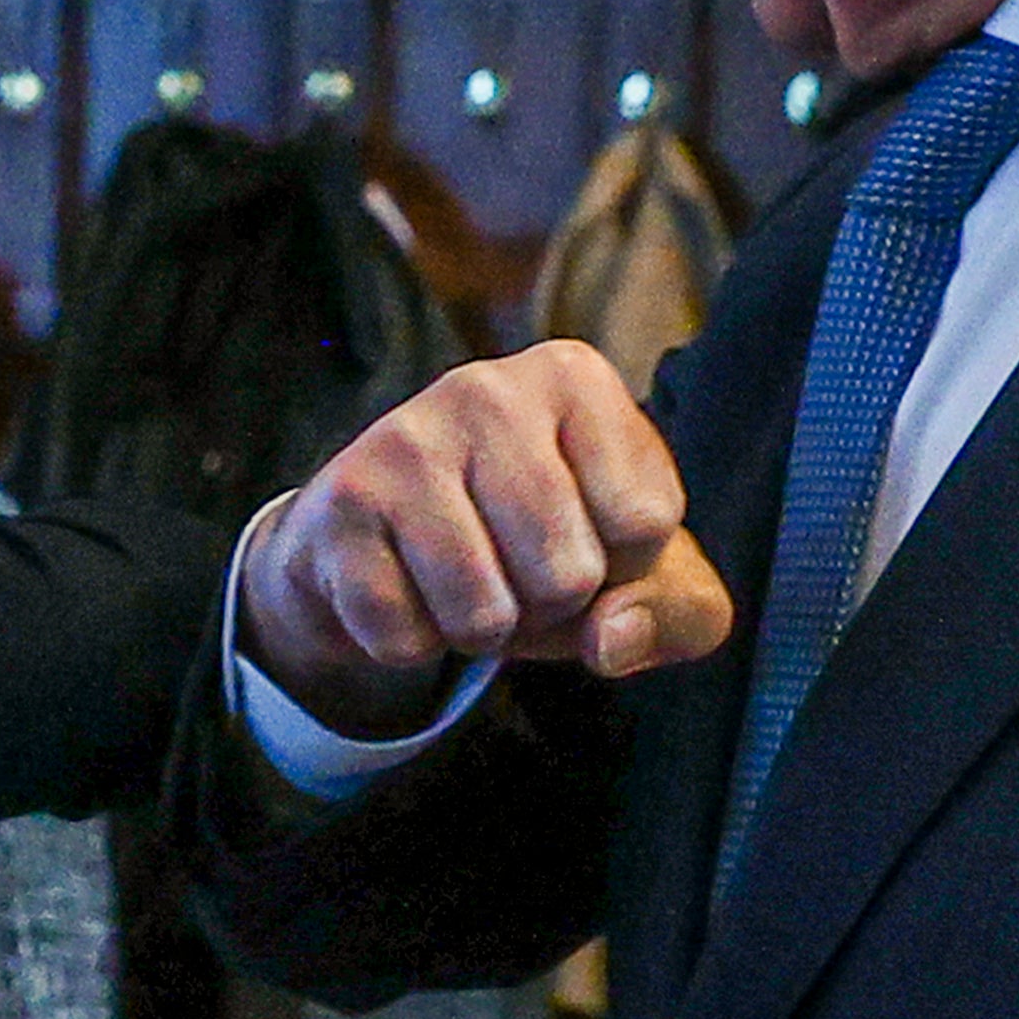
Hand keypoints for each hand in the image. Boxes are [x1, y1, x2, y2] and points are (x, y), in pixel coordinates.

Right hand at [241, 340, 734, 736]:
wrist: (382, 544)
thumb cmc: (534, 543)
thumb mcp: (640, 571)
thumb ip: (678, 611)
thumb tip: (612, 640)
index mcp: (575, 377)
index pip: (648, 522)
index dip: (623, 564)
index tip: (582, 532)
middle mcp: (489, 386)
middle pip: (569, 572)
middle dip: (549, 606)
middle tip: (513, 566)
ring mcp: (404, 438)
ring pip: (485, 613)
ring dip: (480, 631)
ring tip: (462, 578)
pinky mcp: (340, 501)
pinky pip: (406, 635)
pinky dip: (413, 641)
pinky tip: (402, 584)